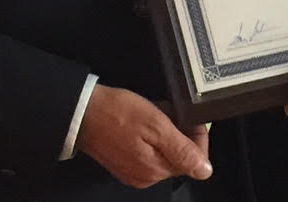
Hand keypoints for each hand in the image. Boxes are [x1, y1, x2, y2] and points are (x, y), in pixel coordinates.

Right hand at [77, 84, 211, 187]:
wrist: (83, 112)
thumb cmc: (117, 113)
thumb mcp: (156, 125)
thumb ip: (182, 150)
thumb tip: (204, 171)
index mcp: (155, 170)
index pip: (194, 159)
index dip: (196, 135)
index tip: (188, 116)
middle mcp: (146, 177)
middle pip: (179, 155)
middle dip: (179, 131)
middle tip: (167, 111)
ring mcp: (134, 171)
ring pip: (165, 150)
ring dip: (166, 130)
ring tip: (154, 112)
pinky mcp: (125, 163)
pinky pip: (150, 150)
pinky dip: (152, 134)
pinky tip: (144, 120)